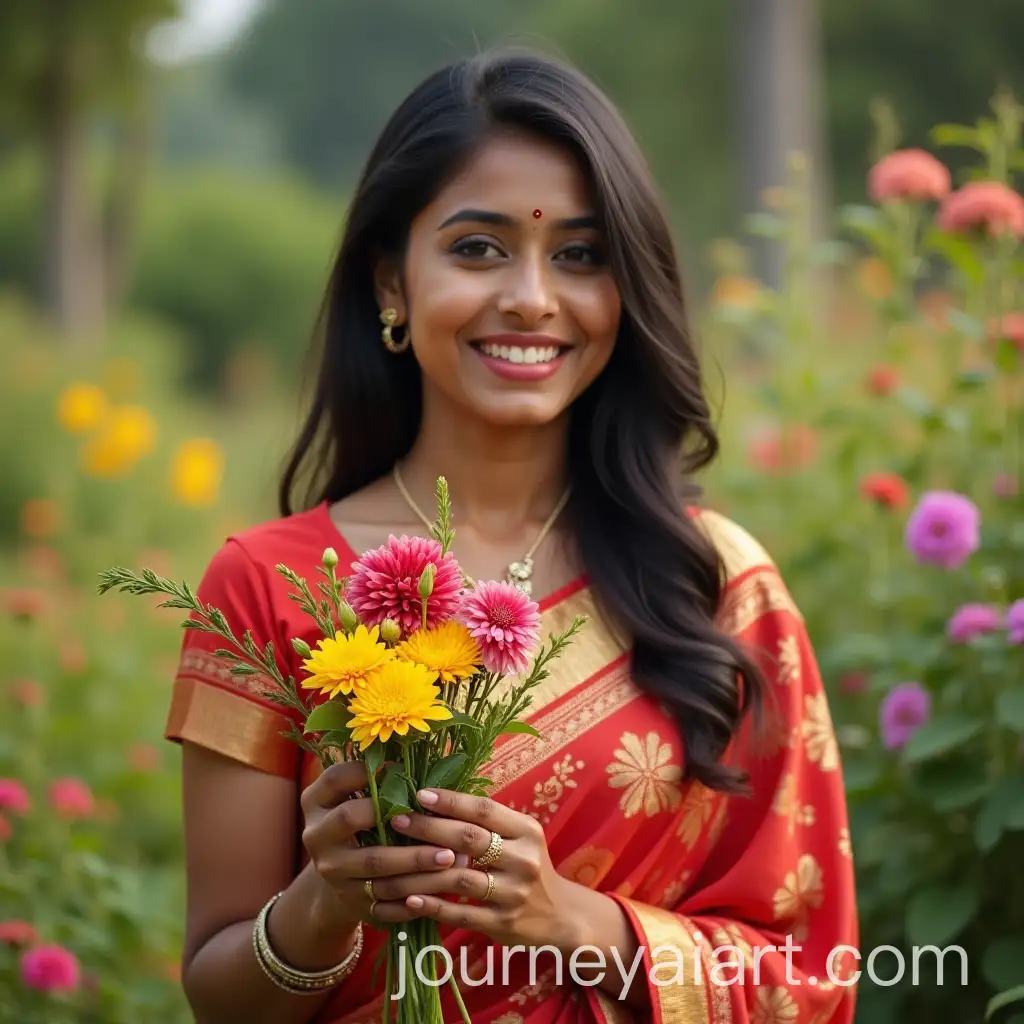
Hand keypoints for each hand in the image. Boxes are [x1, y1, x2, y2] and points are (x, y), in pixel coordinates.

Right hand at [300, 763, 460, 928]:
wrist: (340, 880)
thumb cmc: (361, 823)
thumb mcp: (355, 799)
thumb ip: (378, 782)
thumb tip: (420, 758)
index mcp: (316, 802)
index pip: (335, 778)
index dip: (363, 770)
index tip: (398, 766)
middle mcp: (317, 835)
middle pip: (350, 819)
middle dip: (392, 814)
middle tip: (434, 815)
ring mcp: (332, 870)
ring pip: (375, 867)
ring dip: (416, 863)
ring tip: (451, 857)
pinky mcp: (349, 899)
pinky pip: (384, 902)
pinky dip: (414, 898)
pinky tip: (440, 891)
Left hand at [364, 788, 578, 949]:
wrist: (560, 916)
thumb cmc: (527, 867)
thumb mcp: (519, 839)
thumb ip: (487, 823)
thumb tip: (437, 799)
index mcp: (526, 831)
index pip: (484, 810)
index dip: (450, 801)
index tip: (419, 794)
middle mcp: (523, 859)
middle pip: (469, 839)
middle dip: (429, 828)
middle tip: (398, 820)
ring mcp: (513, 893)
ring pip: (459, 878)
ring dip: (421, 871)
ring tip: (391, 864)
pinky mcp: (503, 923)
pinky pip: (461, 912)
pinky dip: (433, 905)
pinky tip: (410, 899)